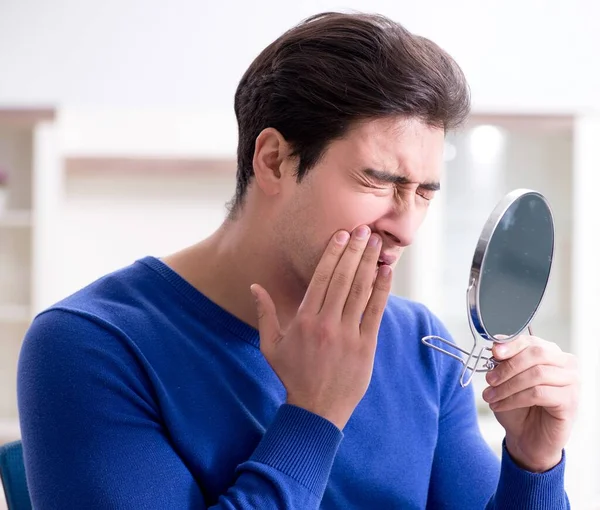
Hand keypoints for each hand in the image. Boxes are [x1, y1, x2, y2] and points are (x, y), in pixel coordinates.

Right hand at [250, 225, 391, 429]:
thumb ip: (265, 313)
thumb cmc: (292, 375)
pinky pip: (375, 311)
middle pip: (343, 278)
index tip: (342, 235)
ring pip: (360, 290)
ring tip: (377, 243)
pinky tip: (386, 272)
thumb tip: (255, 286)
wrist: (317, 408)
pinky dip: (382, 290)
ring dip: (369, 264)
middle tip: (364, 229)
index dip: (333, 253)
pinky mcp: (366, 345)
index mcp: (304, 319)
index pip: (321, 278)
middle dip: (354, 251)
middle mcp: (327, 322)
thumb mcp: (270, 346)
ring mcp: (348, 333)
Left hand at [482, 335, 579, 471]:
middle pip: (536, 354)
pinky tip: (501, 405)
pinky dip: (514, 399)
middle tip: (489, 379)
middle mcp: (566, 364)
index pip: (531, 340)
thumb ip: (504, 362)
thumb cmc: (519, 406)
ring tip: (491, 396)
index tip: (494, 352)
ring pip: (536, 374)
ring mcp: (572, 383)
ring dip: (508, 386)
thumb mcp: (507, 380)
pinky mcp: (570, 402)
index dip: (511, 344)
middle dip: (508, 367)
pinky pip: (539, 394)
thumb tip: (497, 348)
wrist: (527, 436)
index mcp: (551, 352)